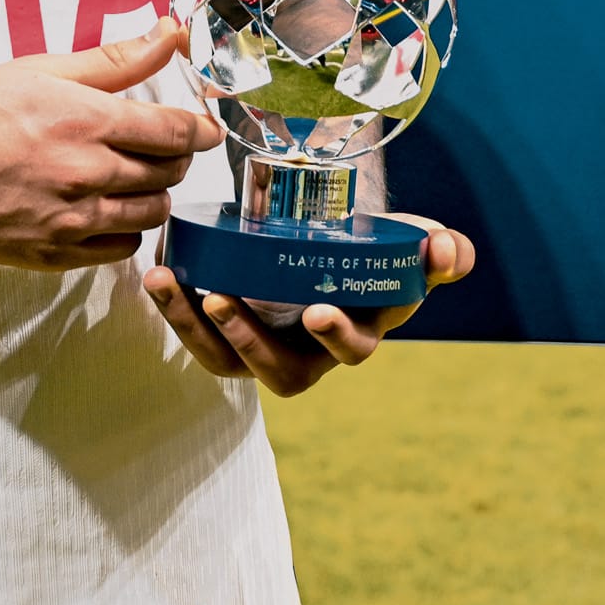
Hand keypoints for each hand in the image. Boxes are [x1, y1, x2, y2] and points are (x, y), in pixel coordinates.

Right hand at [0, 18, 223, 270]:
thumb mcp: (39, 69)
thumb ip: (114, 58)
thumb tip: (171, 32)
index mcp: (86, 122)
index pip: (176, 133)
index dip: (200, 129)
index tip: (204, 126)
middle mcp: (87, 177)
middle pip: (169, 174)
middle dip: (175, 157)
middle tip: (159, 143)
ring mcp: (72, 223)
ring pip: (150, 215)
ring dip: (153, 193)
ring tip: (130, 174)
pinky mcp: (54, 255)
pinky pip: (118, 250)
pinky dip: (123, 228)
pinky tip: (102, 208)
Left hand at [142, 217, 476, 395]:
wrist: (329, 233)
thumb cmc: (372, 245)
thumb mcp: (410, 243)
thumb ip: (443, 250)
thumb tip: (446, 249)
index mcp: (358, 329)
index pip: (352, 348)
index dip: (338, 334)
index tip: (319, 309)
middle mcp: (309, 350)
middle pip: (281, 371)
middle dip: (248, 340)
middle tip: (219, 300)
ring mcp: (264, 343)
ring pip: (226, 359)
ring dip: (191, 326)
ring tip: (167, 284)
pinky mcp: (226, 327)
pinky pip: (196, 335)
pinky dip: (172, 309)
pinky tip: (158, 274)